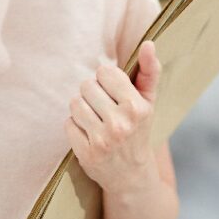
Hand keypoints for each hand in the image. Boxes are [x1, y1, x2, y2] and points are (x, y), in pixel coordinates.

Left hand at [65, 40, 160, 193]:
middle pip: (87, 86)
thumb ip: (150, 71)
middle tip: (102, 106)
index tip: (113, 91)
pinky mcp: (86, 153)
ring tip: (94, 118)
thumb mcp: (148, 101)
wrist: (132, 175)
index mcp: (137, 107)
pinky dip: (75, 126)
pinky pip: (68, 123)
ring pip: (75, 103)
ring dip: (81, 108)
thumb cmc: (138, 129)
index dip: (106, 79)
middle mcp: (120, 124)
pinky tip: (87, 133)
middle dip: (92, 93)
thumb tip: (148, 44)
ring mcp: (102, 140)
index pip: (105, 72)